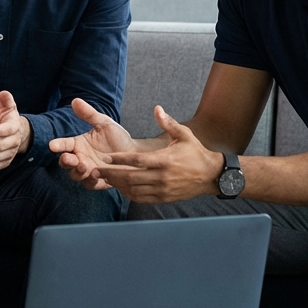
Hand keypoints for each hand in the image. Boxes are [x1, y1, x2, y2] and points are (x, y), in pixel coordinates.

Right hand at [49, 98, 135, 188]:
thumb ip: (89, 114)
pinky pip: (92, 184)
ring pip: (76, 175)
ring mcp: (90, 171)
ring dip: (78, 172)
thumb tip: (75, 100)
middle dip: (66, 161)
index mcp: (79, 144)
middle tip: (69, 158)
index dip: (58, 145)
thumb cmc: (118, 137)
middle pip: (66, 163)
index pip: (64, 144)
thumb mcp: (104, 123)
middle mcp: (81, 158)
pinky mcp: (100, 181)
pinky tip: (96, 174)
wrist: (136, 153)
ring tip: (84, 166)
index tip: (52, 145)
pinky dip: (92, 181)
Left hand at [98, 106, 222, 203]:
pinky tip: (121, 188)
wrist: (211, 176)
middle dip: (112, 174)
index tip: (106, 157)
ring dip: (118, 185)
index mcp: (165, 160)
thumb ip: (168, 123)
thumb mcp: (184, 134)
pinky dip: (129, 194)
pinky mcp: (164, 198)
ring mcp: (162, 189)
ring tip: (105, 178)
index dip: (120, 159)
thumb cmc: (196, 152)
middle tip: (96, 170)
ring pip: (134, 189)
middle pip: (131, 177)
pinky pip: (142, 198)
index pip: (137, 161)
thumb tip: (157, 108)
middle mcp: (162, 177)